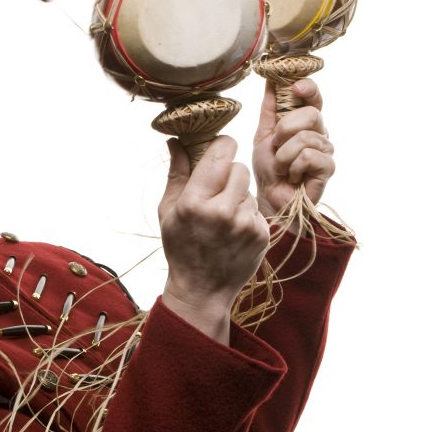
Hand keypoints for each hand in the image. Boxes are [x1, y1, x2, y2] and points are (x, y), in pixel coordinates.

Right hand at [157, 135, 270, 340]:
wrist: (202, 291)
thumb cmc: (181, 248)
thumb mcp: (168, 211)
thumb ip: (176, 173)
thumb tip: (176, 140)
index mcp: (195, 202)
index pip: (222, 153)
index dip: (221, 147)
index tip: (217, 152)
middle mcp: (222, 211)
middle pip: (239, 168)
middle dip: (229, 174)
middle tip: (217, 192)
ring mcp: (245, 224)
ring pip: (250, 189)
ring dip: (239, 197)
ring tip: (223, 219)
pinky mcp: (262, 235)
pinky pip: (257, 210)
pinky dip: (247, 215)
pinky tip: (233, 232)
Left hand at [252, 77, 337, 214]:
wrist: (270, 197)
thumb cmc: (270, 168)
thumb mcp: (264, 134)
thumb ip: (269, 108)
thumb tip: (270, 78)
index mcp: (306, 122)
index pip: (314, 97)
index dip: (308, 88)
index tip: (295, 87)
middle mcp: (320, 133)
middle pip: (311, 114)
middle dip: (286, 129)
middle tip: (276, 144)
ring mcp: (326, 150)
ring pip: (305, 138)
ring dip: (284, 154)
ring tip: (281, 166)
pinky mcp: (328, 167)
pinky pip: (308, 156)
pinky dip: (292, 166)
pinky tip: (291, 175)